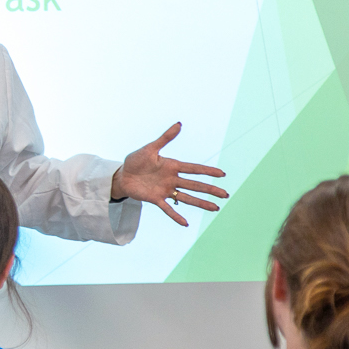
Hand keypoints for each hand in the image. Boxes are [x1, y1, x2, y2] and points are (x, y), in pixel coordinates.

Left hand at [110, 122, 227, 226]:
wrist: (122, 175)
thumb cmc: (135, 160)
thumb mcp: (150, 148)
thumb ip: (165, 138)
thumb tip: (179, 124)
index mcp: (172, 166)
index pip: (194, 169)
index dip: (208, 171)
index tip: (222, 174)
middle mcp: (172, 179)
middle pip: (195, 185)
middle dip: (210, 190)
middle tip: (225, 194)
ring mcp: (165, 191)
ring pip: (186, 198)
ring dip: (200, 203)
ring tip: (215, 208)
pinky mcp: (155, 199)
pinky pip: (168, 209)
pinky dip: (176, 216)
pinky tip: (186, 223)